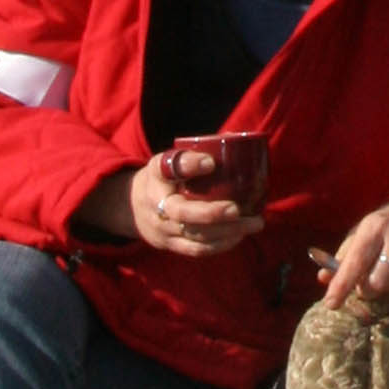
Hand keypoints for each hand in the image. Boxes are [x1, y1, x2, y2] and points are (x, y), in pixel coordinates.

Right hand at [80, 147, 265, 259]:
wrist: (134, 207)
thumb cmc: (162, 179)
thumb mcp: (167, 161)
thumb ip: (193, 154)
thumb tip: (230, 139)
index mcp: (157, 177)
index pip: (169, 170)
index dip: (188, 165)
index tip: (210, 162)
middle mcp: (157, 206)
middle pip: (184, 213)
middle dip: (212, 213)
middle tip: (239, 208)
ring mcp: (163, 229)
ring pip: (195, 235)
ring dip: (227, 231)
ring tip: (254, 223)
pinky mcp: (171, 245)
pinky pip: (196, 250)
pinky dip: (220, 245)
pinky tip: (240, 236)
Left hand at [317, 191, 388, 318]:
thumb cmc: (387, 227)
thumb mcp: (363, 233)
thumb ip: (344, 256)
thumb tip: (323, 278)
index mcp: (375, 226)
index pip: (356, 262)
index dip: (342, 285)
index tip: (331, 303)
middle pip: (378, 283)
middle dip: (369, 289)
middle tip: (369, 282)